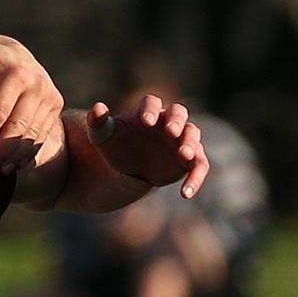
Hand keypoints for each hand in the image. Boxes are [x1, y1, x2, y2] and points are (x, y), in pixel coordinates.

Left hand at [0, 35, 63, 172]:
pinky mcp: (56, 106)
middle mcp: (38, 85)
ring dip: (15, 156)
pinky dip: (29, 152)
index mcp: (17, 73)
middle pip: (18, 127)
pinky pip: (43, 135)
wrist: (12, 53)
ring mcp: (50, 96)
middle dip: (1, 150)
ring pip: (33, 135)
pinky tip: (15, 164)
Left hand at [87, 95, 208, 197]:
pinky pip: (200, 166)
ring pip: (193, 136)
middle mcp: (167, 122)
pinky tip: (185, 193)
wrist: (128, 168)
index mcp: (146, 112)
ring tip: (184, 155)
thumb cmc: (116, 145)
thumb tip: (97, 108)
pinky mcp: (189, 160)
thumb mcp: (102, 136)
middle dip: (177, 121)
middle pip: (179, 113)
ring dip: (190, 144)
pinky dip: (196, 178)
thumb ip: (98, 122)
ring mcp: (181, 140)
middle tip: (172, 131)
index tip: (145, 121)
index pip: (151, 102)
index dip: (150, 109)